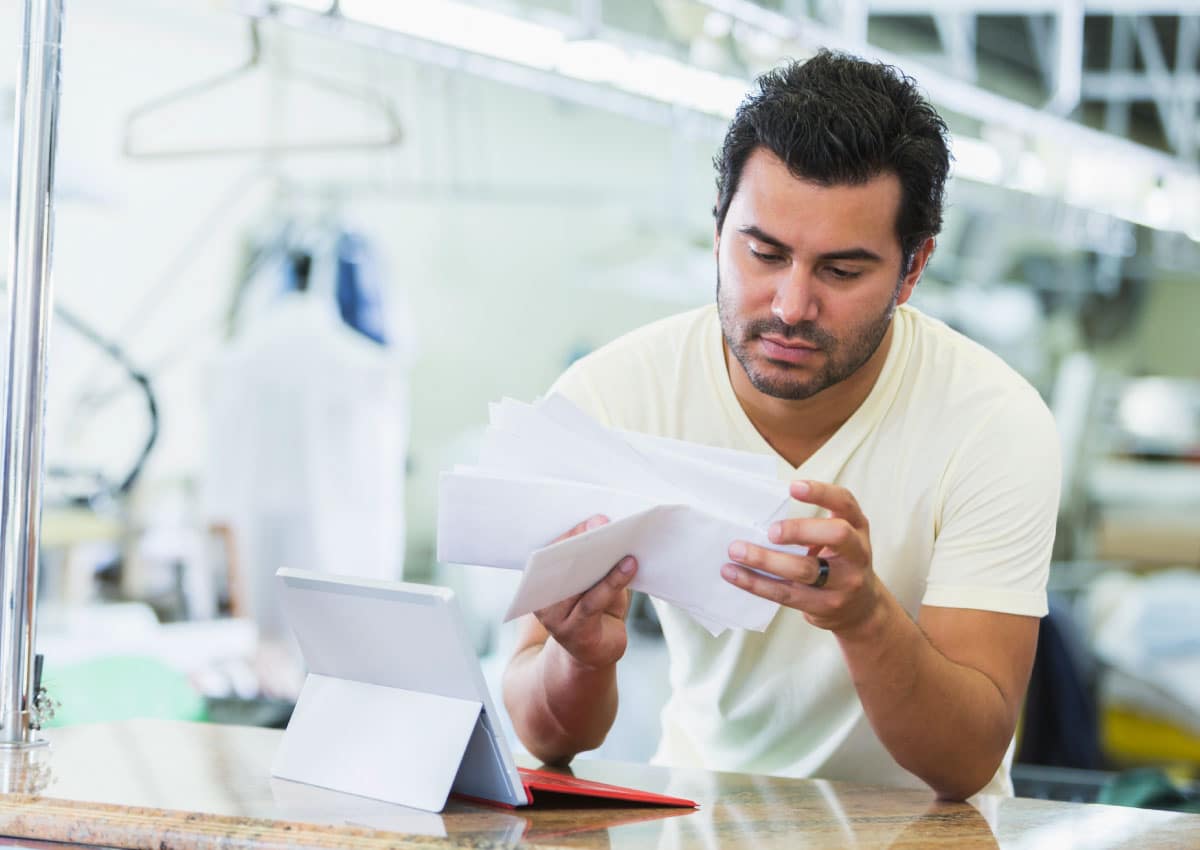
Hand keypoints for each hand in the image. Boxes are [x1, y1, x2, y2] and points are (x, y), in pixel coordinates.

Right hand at [533, 515, 637, 669]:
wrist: (594, 652)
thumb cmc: (596, 609)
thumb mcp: (594, 580)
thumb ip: (595, 558)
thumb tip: (606, 529)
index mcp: (540, 579)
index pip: (551, 550)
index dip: (571, 533)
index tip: (593, 520)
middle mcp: (540, 597)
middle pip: (561, 563)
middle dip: (584, 542)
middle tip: (604, 524)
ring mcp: (554, 617)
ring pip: (577, 582)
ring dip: (601, 561)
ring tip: (623, 546)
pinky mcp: (573, 631)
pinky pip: (592, 602)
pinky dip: (613, 581)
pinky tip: (630, 566)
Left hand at [721, 480, 878, 632]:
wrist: (861, 609)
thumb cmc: (839, 562)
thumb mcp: (839, 538)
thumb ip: (814, 524)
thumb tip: (758, 515)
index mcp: (857, 527)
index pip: (845, 503)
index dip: (821, 493)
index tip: (793, 487)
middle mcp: (857, 553)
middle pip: (836, 535)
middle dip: (800, 530)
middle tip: (770, 531)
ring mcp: (844, 582)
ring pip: (804, 570)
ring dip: (764, 559)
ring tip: (736, 550)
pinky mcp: (823, 606)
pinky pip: (785, 594)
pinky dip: (756, 583)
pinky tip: (734, 573)